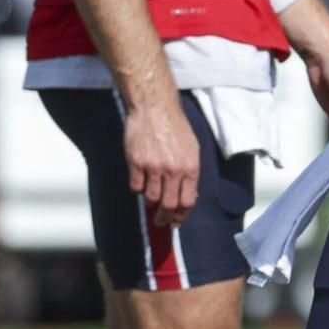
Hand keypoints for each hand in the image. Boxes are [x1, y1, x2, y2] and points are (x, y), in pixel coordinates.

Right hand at [121, 92, 199, 226]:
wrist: (154, 107)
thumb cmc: (175, 127)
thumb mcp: (192, 148)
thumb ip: (190, 173)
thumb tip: (187, 197)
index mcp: (191, 167)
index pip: (187, 201)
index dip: (182, 215)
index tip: (176, 221)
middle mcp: (173, 169)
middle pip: (168, 205)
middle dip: (164, 218)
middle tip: (161, 221)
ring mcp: (153, 167)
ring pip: (151, 198)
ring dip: (151, 202)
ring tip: (151, 198)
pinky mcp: (136, 162)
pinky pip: (135, 186)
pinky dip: (138, 188)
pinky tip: (141, 180)